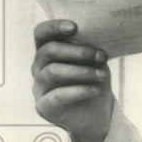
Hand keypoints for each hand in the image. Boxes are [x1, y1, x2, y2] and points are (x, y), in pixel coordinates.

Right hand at [32, 20, 112, 141]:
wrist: (96, 114)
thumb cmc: (94, 81)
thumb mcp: (95, 62)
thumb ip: (91, 48)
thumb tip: (99, 34)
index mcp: (48, 51)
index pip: (41, 33)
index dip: (54, 27)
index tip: (74, 27)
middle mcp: (38, 67)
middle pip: (48, 51)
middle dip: (77, 51)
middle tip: (101, 56)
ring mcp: (38, 87)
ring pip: (53, 71)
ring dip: (82, 71)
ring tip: (103, 75)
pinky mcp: (43, 106)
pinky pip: (57, 95)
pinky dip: (79, 90)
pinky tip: (95, 89)